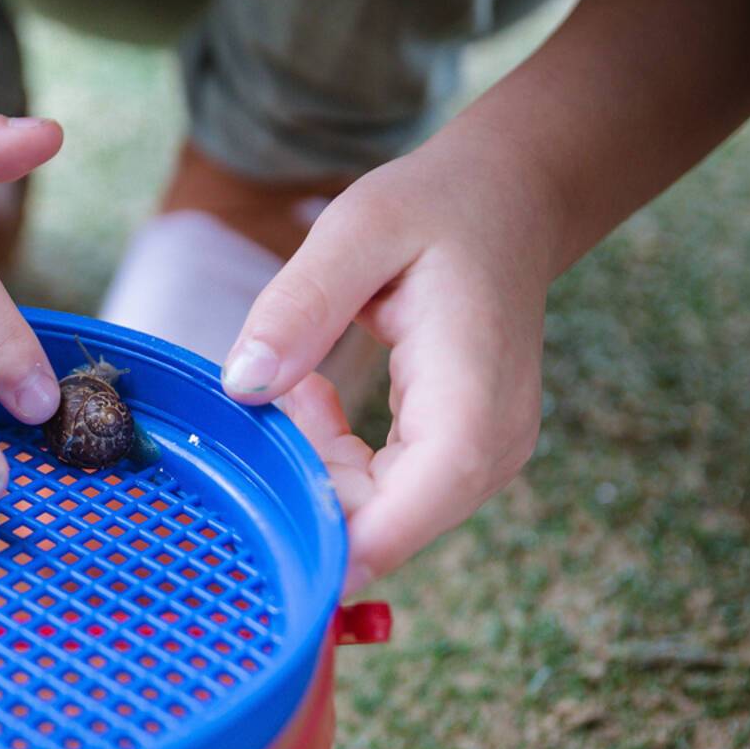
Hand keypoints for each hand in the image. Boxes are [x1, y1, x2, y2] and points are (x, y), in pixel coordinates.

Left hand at [221, 135, 558, 590]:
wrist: (506, 202)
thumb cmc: (436, 209)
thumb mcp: (357, 231)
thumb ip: (299, 307)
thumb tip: (243, 385)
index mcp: (469, 404)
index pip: (396, 522)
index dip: (319, 546)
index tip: (248, 525)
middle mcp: (489, 452)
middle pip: (375, 530)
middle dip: (302, 488)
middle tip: (269, 400)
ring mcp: (481, 463)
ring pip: (373, 519)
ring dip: (314, 468)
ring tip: (298, 381)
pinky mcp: (460, 461)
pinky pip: (379, 495)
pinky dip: (331, 459)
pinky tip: (314, 395)